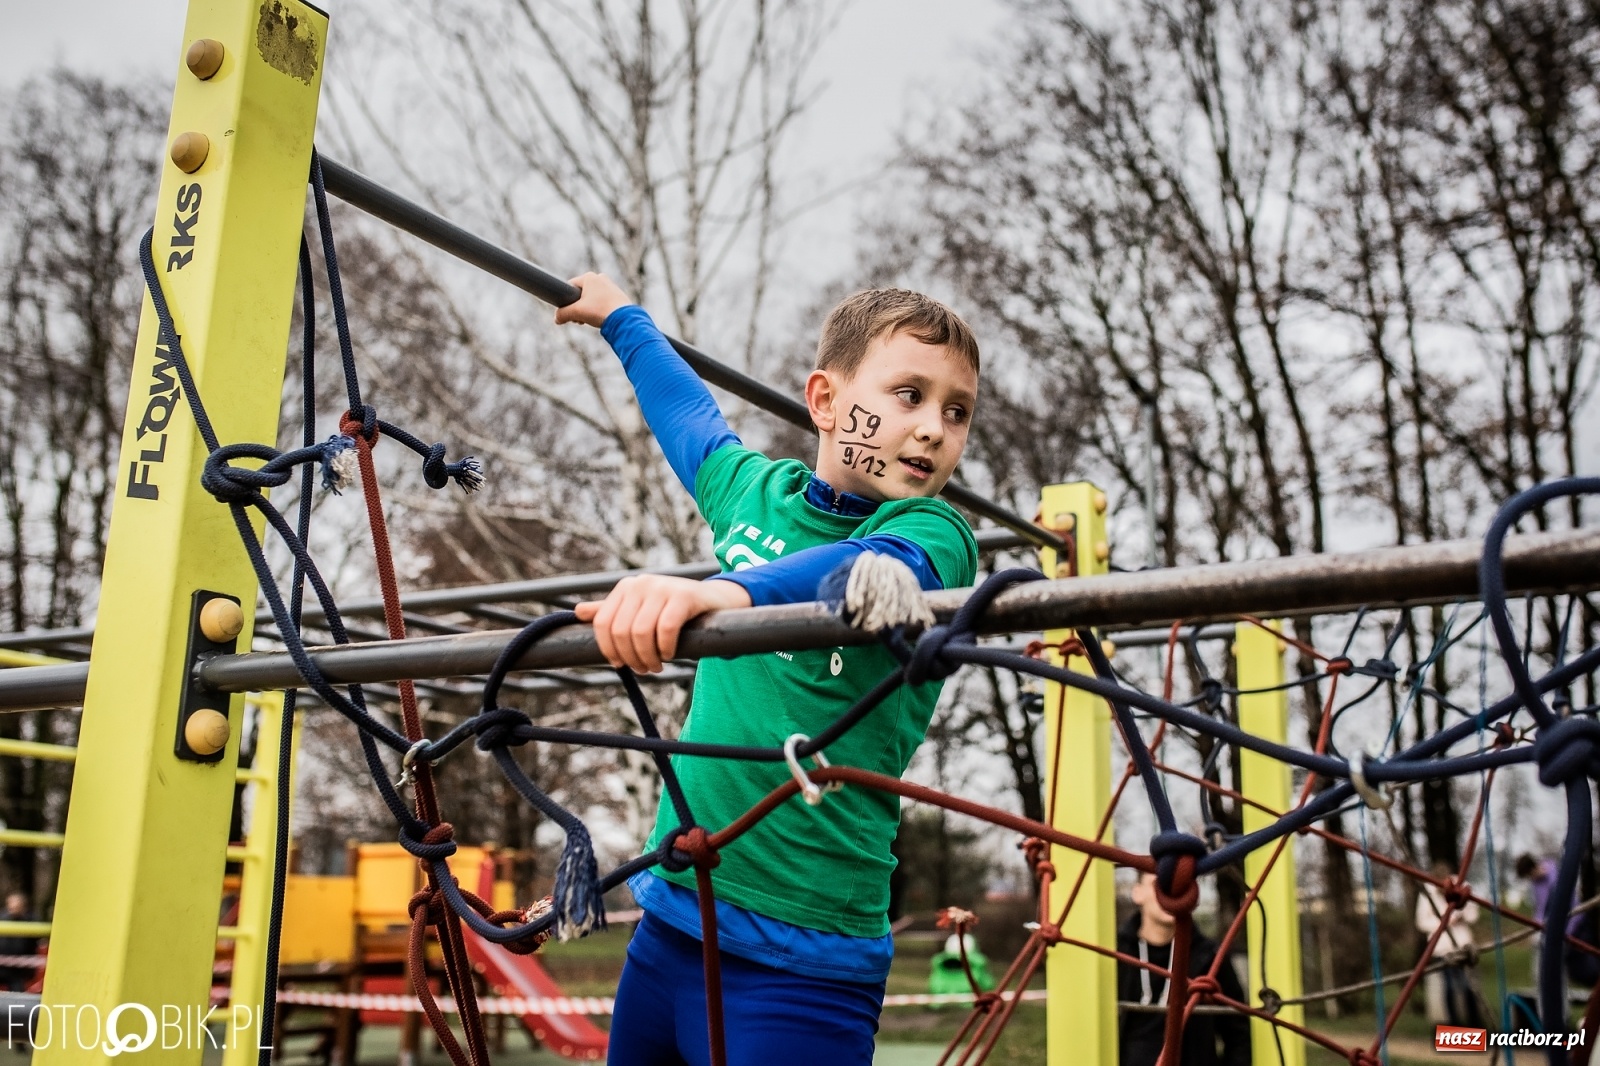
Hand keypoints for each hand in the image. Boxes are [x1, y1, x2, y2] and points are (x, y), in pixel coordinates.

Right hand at [553, 272, 633, 327]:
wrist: (624, 319)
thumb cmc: (599, 311)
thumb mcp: (576, 312)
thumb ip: (562, 314)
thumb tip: (556, 319)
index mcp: (589, 277)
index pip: (570, 286)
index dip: (566, 301)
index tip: (569, 313)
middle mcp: (600, 278)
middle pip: (581, 294)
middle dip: (578, 308)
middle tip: (579, 319)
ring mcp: (610, 286)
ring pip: (592, 298)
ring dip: (587, 310)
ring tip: (589, 320)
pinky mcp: (618, 295)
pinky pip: (602, 301)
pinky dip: (598, 310)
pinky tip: (600, 319)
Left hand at [574, 576, 751, 672]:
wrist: (716, 601)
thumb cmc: (674, 610)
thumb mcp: (641, 609)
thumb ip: (611, 611)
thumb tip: (578, 612)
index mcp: (626, 587)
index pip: (603, 623)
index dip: (608, 649)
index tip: (621, 664)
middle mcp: (641, 583)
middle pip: (621, 631)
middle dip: (631, 657)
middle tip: (645, 669)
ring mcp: (662, 587)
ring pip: (641, 633)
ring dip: (648, 657)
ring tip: (657, 665)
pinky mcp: (684, 596)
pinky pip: (665, 629)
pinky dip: (665, 648)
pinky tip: (670, 654)